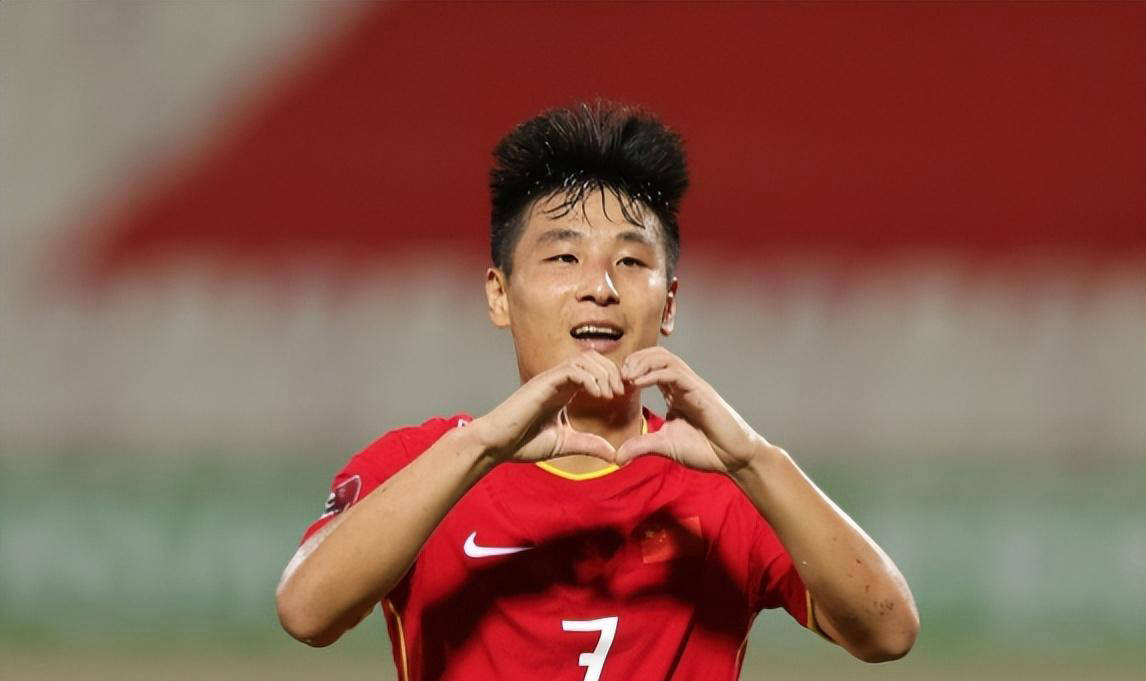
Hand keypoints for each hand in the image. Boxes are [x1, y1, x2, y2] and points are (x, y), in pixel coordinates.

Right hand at [472, 350, 624, 463]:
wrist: (496, 445)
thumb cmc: (523, 443)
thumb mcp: (565, 444)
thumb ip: (589, 445)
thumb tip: (615, 455)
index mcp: (564, 391)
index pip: (594, 370)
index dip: (612, 377)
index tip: (622, 396)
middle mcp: (558, 381)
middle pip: (593, 358)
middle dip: (612, 372)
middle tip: (620, 393)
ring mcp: (550, 379)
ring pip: (585, 359)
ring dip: (603, 373)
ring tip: (610, 394)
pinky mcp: (543, 382)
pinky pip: (572, 369)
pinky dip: (590, 378)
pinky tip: (597, 395)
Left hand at [616, 347, 765, 473]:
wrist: (734, 458)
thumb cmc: (705, 449)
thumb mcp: (664, 446)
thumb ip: (641, 446)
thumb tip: (616, 457)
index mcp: (675, 392)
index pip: (651, 367)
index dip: (631, 369)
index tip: (615, 383)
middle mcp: (683, 384)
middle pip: (657, 355)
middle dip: (634, 360)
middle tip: (618, 376)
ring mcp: (692, 386)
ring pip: (665, 358)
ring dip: (642, 362)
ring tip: (626, 376)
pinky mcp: (700, 392)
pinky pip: (674, 373)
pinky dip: (653, 374)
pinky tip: (638, 383)